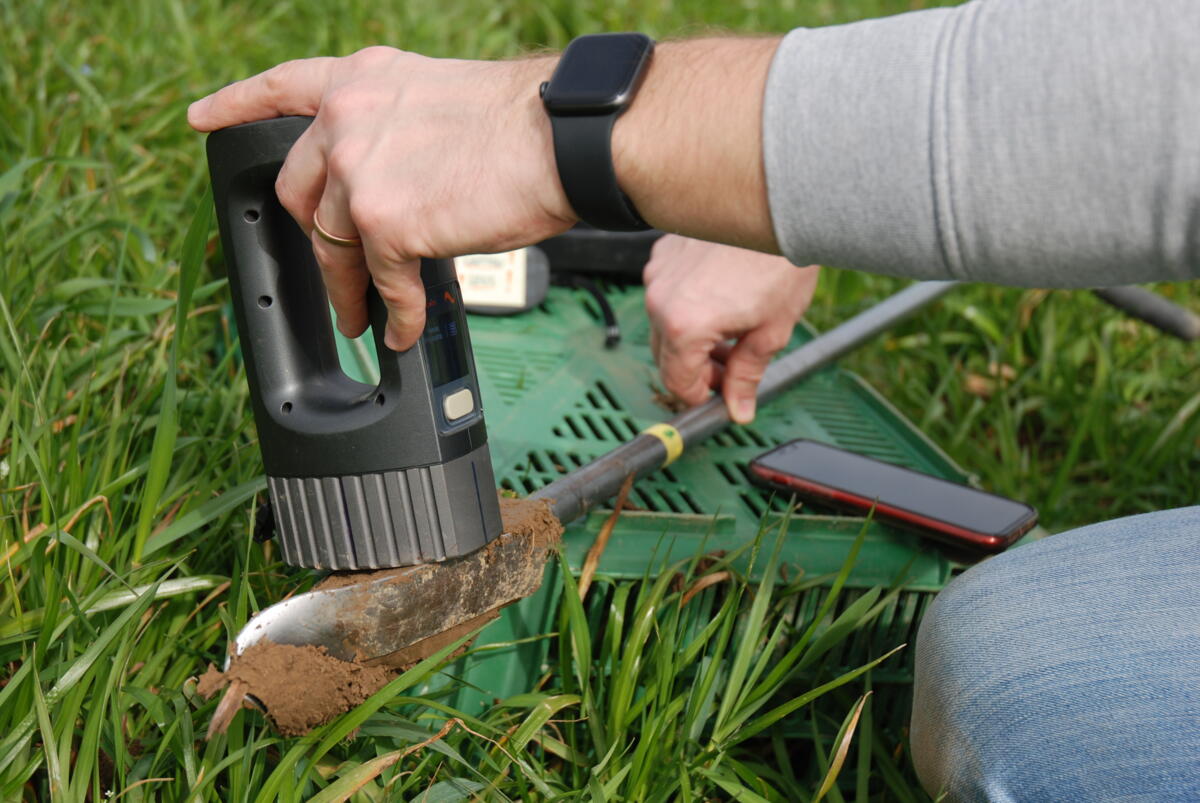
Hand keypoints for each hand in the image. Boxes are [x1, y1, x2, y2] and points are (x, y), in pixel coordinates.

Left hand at [188, 47, 574, 349]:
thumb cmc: (525, 122)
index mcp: (363, 81)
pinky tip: (406, 327)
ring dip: (350, 292)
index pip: (281, 87)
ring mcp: (360, 172)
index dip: (235, 104)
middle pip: (301, 194)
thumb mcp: (440, 98)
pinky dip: (396, 314)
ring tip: (365, 318)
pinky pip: (381, 284)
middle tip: (335, 271)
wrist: (561, 136)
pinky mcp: (385, 223)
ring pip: (333, 247)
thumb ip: (397, 127)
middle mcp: (347, 119)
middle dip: (316, 240)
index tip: (202, 118)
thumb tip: (397, 181)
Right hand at [643, 235, 818, 422]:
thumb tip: (739, 408)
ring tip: (731, 331)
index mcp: (685, 326)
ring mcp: (658, 274)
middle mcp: (661, 300)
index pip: (677, 381)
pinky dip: (686, 304)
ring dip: (690, 337)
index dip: (700, 396)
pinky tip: (721, 297)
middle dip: (696, 368)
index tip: (718, 396)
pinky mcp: (663, 253)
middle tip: (730, 369)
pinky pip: (666, 292)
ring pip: (664, 324)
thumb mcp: (771, 331)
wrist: (779, 206)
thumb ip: (747, 375)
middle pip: (666, 355)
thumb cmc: (780, 263)